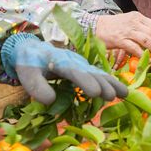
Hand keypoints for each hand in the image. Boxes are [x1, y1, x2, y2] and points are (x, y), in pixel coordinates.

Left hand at [1, 33, 127, 103]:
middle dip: (103, 83)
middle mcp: (73, 60)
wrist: (32, 50)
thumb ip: (36, 86)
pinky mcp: (83, 68)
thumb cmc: (29, 63)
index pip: (74, 71)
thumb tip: (51, 101)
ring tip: (124, 93)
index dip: (85, 81)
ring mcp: (80, 63)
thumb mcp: (26, 73)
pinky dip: (109, 82)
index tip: (95, 92)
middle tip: (113, 96)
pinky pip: (98, 75)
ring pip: (98, 72)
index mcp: (59, 60)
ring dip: (111, 83)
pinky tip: (119, 90)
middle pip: (90, 71)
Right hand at [94, 12, 150, 60]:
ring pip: (147, 40)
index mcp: (138, 17)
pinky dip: (142, 54)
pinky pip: (134, 47)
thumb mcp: (129, 22)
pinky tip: (148, 59)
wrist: (94, 26)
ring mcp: (127, 31)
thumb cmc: (113, 26)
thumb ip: (141, 28)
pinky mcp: (119, 39)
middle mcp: (134, 22)